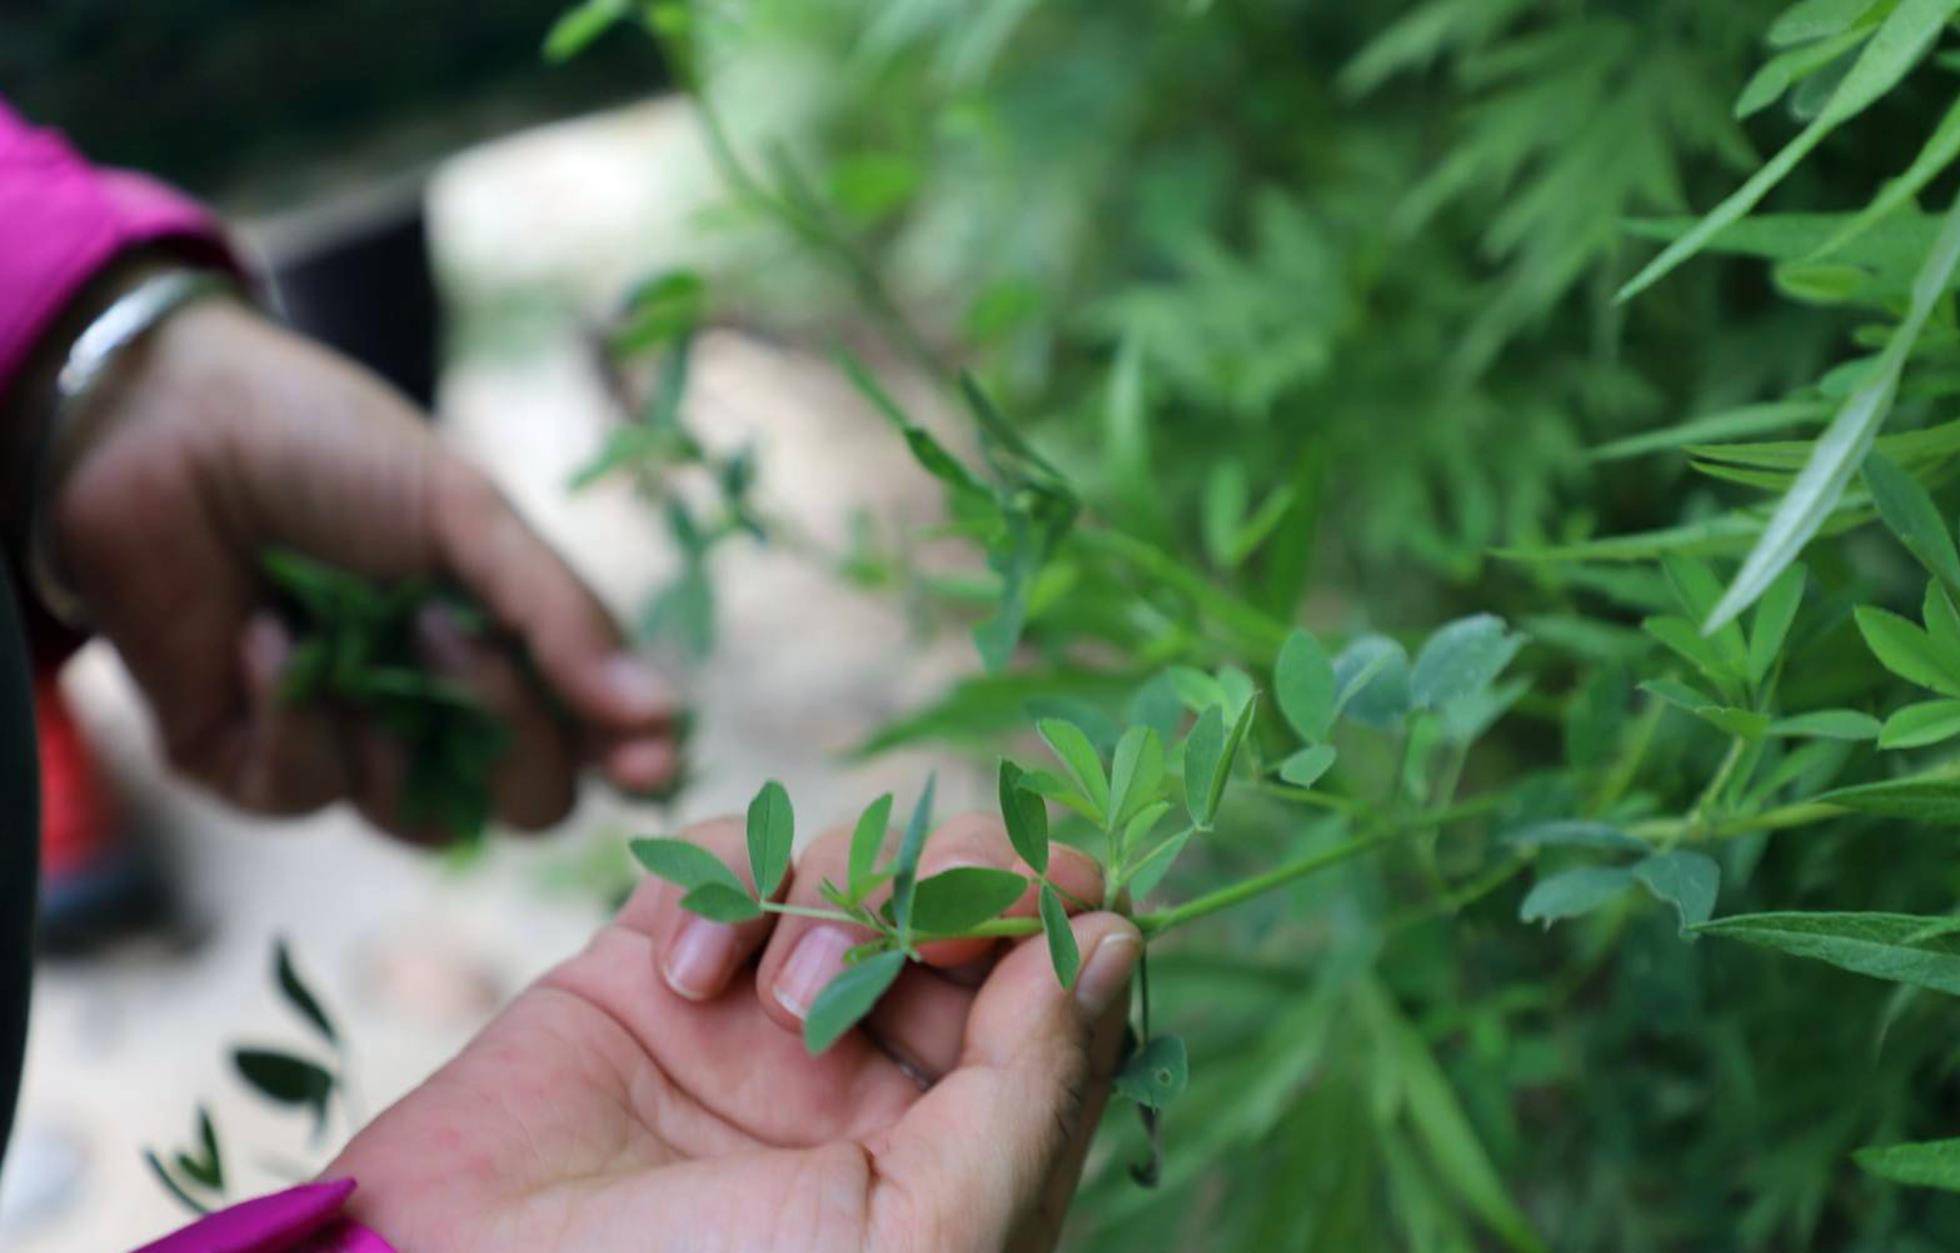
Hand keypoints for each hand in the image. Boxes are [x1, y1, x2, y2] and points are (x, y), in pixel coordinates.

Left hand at [39, 288, 677, 836]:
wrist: (162, 423)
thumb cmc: (329, 450)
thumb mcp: (466, 514)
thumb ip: (560, 618)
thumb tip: (661, 717)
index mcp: (506, 647)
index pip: (593, 741)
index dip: (628, 762)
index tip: (647, 763)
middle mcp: (438, 713)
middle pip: (525, 801)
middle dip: (503, 728)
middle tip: (444, 633)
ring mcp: (348, 746)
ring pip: (418, 819)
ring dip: (390, 723)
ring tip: (345, 621)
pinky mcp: (250, 767)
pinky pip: (305, 792)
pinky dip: (290, 714)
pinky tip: (260, 633)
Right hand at [324, 813, 1141, 1250]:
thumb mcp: (930, 1233)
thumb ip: (1038, 1089)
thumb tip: (1119, 938)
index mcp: (961, 1142)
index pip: (1060, 978)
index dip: (1050, 921)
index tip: (995, 940)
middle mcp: (875, 1068)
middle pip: (975, 891)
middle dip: (947, 886)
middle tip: (898, 941)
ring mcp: (763, 1010)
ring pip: (862, 852)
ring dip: (831, 894)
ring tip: (767, 998)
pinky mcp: (657, 960)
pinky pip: (730, 845)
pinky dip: (720, 878)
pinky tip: (682, 971)